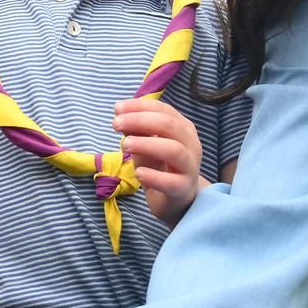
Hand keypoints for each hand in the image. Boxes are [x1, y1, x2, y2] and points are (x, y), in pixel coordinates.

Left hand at [114, 97, 203, 228]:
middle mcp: (191, 144)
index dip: (139, 106)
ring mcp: (190, 167)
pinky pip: (171, 182)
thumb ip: (136, 129)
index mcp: (183, 127)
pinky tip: (138, 173)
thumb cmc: (160, 166)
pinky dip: (154, 176)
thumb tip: (120, 113)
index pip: (163, 109)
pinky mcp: (184, 189)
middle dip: (140, 121)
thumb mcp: (145, 144)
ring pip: (174, 150)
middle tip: (116, 124)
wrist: (175, 200)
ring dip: (147, 144)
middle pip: (169, 125)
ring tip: (125, 145)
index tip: (117, 108)